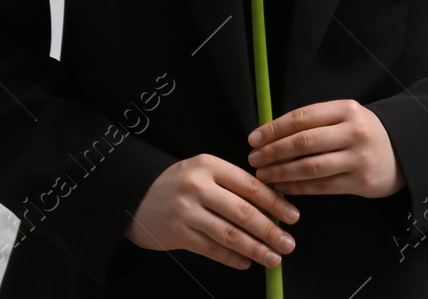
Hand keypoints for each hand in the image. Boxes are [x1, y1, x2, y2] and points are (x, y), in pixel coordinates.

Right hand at [124, 153, 300, 270]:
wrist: (133, 196)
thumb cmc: (178, 183)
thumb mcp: (203, 171)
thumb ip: (233, 184)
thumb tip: (273, 204)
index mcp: (209, 165)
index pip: (250, 186)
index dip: (275, 202)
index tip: (293, 216)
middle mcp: (198, 186)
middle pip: (242, 212)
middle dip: (270, 230)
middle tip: (289, 243)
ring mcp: (186, 211)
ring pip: (229, 234)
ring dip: (255, 249)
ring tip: (273, 258)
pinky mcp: (176, 234)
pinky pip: (211, 249)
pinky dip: (232, 258)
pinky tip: (246, 263)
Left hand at [247, 99, 406, 197]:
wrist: (402, 153)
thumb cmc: (363, 133)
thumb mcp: (346, 117)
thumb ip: (315, 122)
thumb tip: (270, 133)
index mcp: (347, 109)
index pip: (302, 117)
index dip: (273, 129)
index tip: (254, 139)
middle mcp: (354, 131)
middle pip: (303, 142)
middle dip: (273, 152)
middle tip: (254, 159)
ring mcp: (359, 158)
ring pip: (310, 167)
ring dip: (281, 172)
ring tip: (263, 175)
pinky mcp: (361, 182)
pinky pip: (321, 186)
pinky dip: (297, 188)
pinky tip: (282, 187)